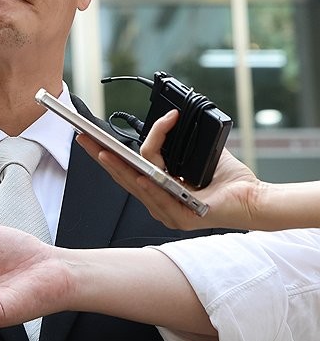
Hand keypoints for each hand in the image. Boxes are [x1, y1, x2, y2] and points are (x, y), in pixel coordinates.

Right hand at [80, 109, 260, 229]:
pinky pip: (162, 198)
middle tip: (84, 139)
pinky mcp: (184, 219)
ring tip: (104, 152)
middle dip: (102, 156)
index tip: (93, 137)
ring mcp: (169, 213)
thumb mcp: (199, 157)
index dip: (110, 154)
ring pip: (138, 186)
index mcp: (160, 190)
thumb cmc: (231, 181)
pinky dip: (150, 187)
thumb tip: (168, 121)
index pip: (129, 169)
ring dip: (119, 168)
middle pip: (124, 177)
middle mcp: (160, 203)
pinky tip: (142, 176)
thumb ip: (180, 145)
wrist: (257, 199)